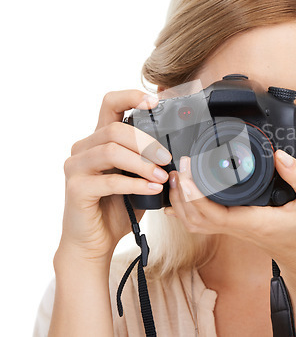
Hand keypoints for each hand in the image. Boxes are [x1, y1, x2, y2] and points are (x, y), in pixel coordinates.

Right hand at [56, 90, 171, 264]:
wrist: (94, 241)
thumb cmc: (117, 207)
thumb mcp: (137, 177)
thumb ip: (148, 160)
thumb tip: (178, 149)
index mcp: (99, 140)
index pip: (110, 103)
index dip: (131, 96)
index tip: (155, 101)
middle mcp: (84, 149)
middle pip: (114, 129)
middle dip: (146, 142)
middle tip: (167, 158)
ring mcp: (76, 168)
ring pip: (110, 151)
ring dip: (142, 163)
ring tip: (162, 175)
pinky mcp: (76, 189)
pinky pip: (109, 180)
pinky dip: (135, 183)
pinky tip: (152, 188)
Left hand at [167, 149, 295, 273]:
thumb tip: (278, 155)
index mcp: (253, 221)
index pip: (213, 213)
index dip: (193, 194)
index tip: (188, 170)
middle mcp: (238, 227)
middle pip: (194, 218)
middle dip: (180, 194)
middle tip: (180, 166)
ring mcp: (233, 229)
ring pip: (194, 223)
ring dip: (180, 201)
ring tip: (178, 175)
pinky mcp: (233, 227)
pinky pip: (202, 221)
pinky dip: (187, 208)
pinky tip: (183, 193)